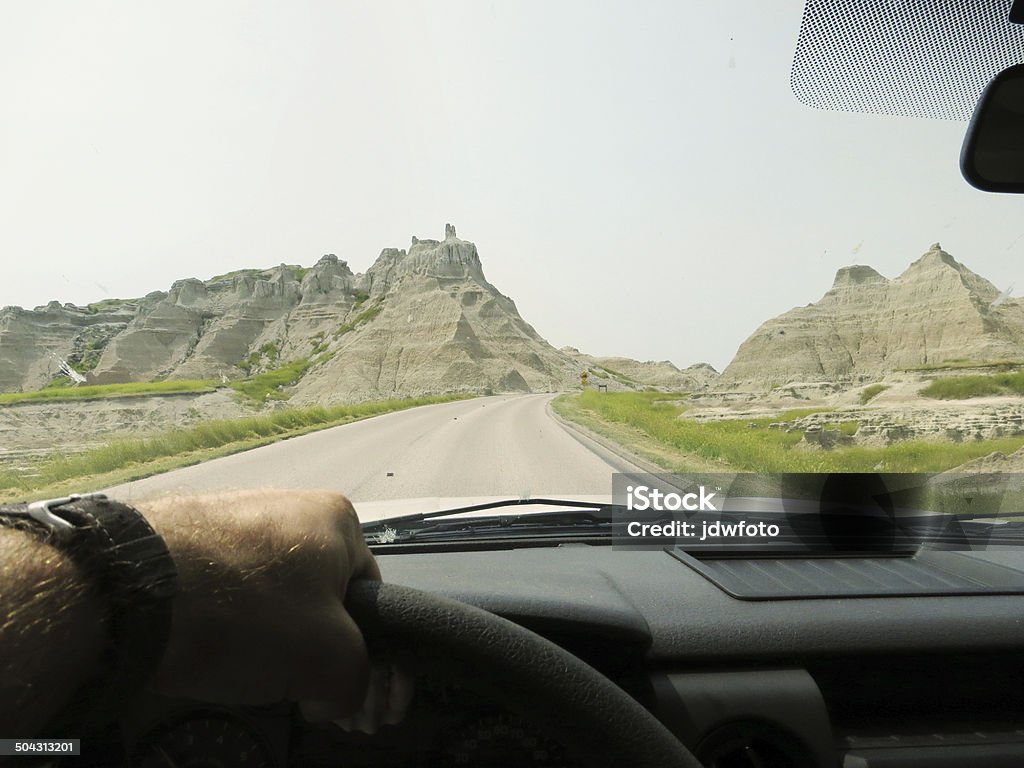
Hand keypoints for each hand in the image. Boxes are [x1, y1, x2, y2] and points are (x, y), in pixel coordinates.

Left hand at [137, 489, 404, 724]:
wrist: (133, 591)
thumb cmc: (248, 614)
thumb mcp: (332, 662)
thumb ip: (357, 683)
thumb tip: (337, 697)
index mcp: (338, 518)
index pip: (370, 597)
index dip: (362, 654)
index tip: (340, 695)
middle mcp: (290, 503)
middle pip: (319, 598)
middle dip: (312, 650)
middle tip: (295, 691)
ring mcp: (233, 516)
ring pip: (269, 596)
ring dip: (268, 640)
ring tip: (243, 670)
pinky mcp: (186, 534)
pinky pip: (223, 590)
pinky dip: (224, 623)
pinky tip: (208, 649)